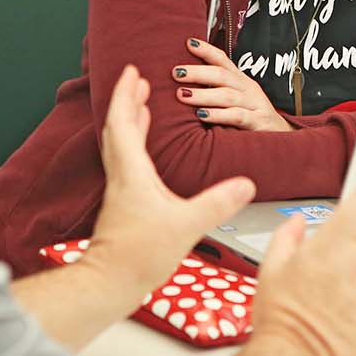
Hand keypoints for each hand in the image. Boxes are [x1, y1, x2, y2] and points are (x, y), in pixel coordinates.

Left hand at [90, 65, 256, 296]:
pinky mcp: (122, 204)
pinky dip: (133, 144)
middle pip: (118, 128)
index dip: (127, 96)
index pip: (125, 123)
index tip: (132, 72)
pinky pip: (124, 161)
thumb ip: (216, 203)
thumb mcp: (185, 226)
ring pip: (119, 144)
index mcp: (132, 173)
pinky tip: (145, 152)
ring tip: (141, 106)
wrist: (109, 283)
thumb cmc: (138, 256)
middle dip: (128, 101)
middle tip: (138, 81)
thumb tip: (245, 184)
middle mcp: (121, 177)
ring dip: (129, 120)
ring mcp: (120, 191)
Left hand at [173, 37, 291, 131]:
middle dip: (198, 72)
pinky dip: (218, 115)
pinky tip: (202, 116)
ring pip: (227, 96)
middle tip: (176, 72)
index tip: (188, 43)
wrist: (281, 137)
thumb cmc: (251, 116)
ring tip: (182, 94)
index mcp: (241, 80)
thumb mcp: (236, 99)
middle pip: (222, 75)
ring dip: (203, 94)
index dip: (207, 50)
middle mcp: (248, 89)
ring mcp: (254, 105)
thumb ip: (216, 90)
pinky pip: (237, 116)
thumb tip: (183, 83)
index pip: (223, 60)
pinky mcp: (258, 122)